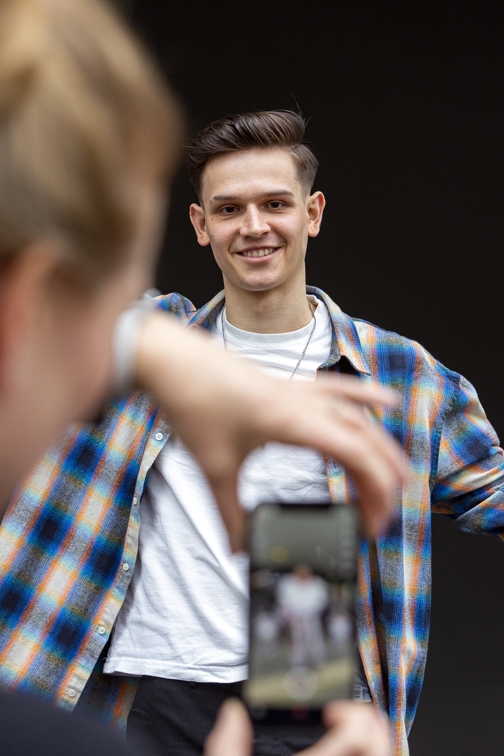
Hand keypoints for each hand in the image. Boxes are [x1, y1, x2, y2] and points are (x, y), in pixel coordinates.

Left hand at [135, 312, 406, 549]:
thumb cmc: (192, 402)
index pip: (356, 455)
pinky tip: (383, 400)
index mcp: (294, 421)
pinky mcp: (288, 384)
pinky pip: (339, 389)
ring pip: (357, 415)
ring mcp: (299, 389)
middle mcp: (305, 401)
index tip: (372, 525)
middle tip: (386, 512)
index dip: (375, 492)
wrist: (171, 360)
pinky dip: (364, 397)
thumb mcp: (213, 467)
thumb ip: (229, 514)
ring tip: (398, 473)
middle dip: (385, 476)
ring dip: (381, 444)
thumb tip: (238, 548)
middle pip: (365, 437)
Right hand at [205, 699, 390, 755]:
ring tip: (344, 731)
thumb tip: (232, 714)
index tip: (331, 710)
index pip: (360, 735)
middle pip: (380, 740)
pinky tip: (345, 751)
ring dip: (369, 736)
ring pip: (385, 753)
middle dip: (364, 719)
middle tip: (340, 716)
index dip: (351, 713)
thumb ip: (226, 747)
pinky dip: (369, 752)